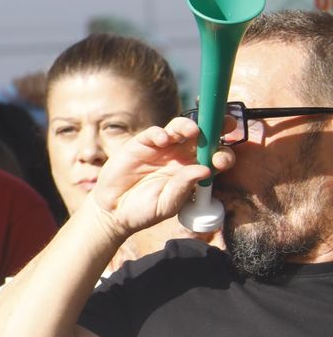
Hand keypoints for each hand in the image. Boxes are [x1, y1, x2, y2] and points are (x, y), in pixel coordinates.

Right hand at [86, 116, 228, 241]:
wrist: (114, 211)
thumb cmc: (144, 210)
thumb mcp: (168, 204)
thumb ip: (184, 187)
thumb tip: (205, 170)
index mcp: (193, 171)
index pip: (214, 157)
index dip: (223, 154)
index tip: (222, 159)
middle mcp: (180, 156)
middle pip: (202, 136)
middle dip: (215, 127)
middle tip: (223, 126)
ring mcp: (161, 148)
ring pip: (179, 128)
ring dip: (188, 126)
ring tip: (192, 131)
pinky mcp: (140, 144)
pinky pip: (153, 133)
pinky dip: (159, 133)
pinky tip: (162, 140)